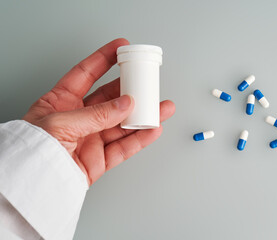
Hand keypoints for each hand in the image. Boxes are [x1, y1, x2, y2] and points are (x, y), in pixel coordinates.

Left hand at [23, 39, 175, 184]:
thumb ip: (96, 114)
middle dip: (131, 89)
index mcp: (60, 102)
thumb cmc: (32, 152)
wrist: (32, 185)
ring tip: (161, 107)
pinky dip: (141, 138)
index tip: (121, 48)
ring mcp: (90, 139)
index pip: (86, 74)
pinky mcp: (99, 160)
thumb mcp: (61, 123)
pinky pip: (124, 147)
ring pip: (123, 123)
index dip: (104, 59)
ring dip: (144, 115)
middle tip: (147, 82)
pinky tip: (153, 128)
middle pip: (110, 99)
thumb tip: (125, 105)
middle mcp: (77, 119)